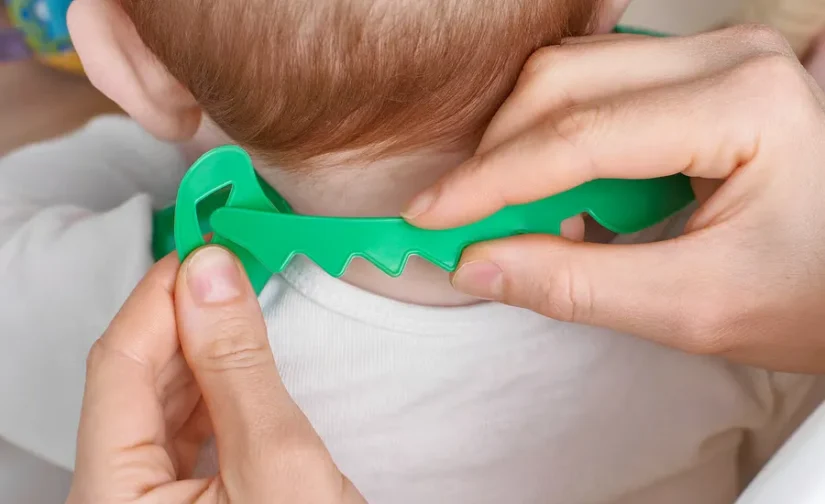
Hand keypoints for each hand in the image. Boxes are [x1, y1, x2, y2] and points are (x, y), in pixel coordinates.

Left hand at [66, 248, 364, 502]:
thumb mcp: (277, 460)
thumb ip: (237, 365)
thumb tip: (212, 275)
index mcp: (110, 499)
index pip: (116, 365)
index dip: (158, 296)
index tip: (203, 245)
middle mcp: (113, 501)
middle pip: (131, 382)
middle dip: (179, 315)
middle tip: (227, 264)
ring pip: (157, 402)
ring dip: (197, 347)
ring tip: (236, 302)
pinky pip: (183, 430)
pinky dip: (212, 385)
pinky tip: (235, 358)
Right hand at [404, 26, 824, 372]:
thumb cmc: (809, 293)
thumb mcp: (691, 306)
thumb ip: (574, 285)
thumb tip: (477, 265)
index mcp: (744, 104)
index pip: (579, 136)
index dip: (488, 182)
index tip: (430, 219)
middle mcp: (729, 55)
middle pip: (561, 84)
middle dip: (497, 159)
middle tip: (463, 223)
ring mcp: (715, 54)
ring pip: (569, 75)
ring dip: (524, 148)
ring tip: (529, 221)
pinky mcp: (698, 70)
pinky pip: (596, 85)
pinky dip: (558, 142)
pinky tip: (568, 198)